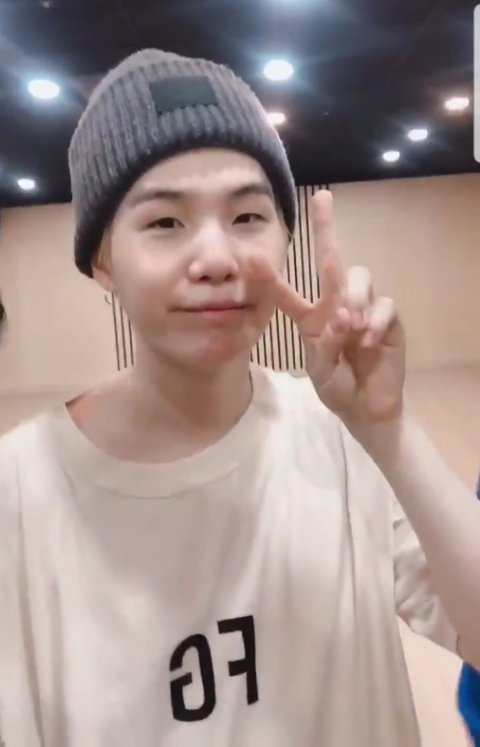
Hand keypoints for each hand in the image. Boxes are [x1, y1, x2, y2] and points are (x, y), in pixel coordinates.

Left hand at [249, 190, 405, 429]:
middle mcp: (335, 305)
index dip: (269, 276)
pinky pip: (383, 305)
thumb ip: (324, 345)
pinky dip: (374, 322)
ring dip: (353, 299)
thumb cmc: (337, 385)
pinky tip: (367, 342)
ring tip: (350, 328)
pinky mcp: (388, 319)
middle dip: (325, 227)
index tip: (250, 257)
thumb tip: (343, 316)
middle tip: (321, 197)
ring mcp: (362, 309)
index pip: (286, 292)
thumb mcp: (319, 370)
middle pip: (331, 260)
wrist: (365, 408)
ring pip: (359, 277)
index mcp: (309, 318)